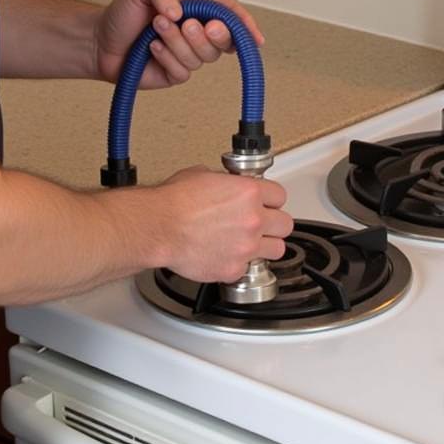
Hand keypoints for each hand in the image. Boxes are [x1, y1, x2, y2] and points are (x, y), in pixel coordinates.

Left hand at [93, 0, 264, 88]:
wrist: (100, 42)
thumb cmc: (123, 13)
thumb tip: (181, 13)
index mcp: (196, 6)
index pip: (229, 13)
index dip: (245, 24)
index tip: (253, 36)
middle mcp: (196, 30)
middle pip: (224, 39)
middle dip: (212, 34)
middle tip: (191, 25)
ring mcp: (187, 52)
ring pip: (203, 56)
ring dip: (178, 42)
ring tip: (156, 29)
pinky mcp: (176, 72)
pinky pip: (184, 71)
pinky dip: (167, 58)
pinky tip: (151, 49)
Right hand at [153, 167, 293, 282]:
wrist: (158, 227)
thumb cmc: (174, 201)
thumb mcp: (204, 175)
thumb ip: (226, 182)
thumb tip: (227, 186)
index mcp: (249, 192)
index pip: (280, 195)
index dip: (271, 199)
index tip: (265, 203)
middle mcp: (253, 219)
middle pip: (285, 224)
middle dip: (274, 224)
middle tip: (262, 224)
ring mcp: (246, 247)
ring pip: (277, 249)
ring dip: (266, 246)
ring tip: (250, 243)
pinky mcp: (234, 269)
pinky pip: (248, 268)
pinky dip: (239, 264)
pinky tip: (226, 256)